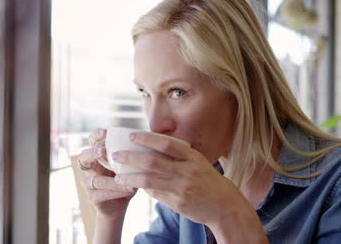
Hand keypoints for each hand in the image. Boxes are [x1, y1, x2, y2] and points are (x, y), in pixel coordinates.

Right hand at [78, 129, 136, 218]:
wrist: (118, 207)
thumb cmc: (125, 181)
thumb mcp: (128, 167)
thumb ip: (132, 156)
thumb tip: (149, 139)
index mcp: (98, 157)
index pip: (92, 142)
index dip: (96, 136)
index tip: (105, 132)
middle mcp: (90, 169)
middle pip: (84, 157)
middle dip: (92, 153)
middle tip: (103, 151)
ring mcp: (89, 184)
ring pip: (95, 180)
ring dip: (110, 179)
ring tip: (122, 177)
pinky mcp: (93, 198)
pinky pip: (103, 194)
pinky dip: (117, 191)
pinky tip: (130, 189)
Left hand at [111, 132, 256, 231]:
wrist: (224, 206)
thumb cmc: (208, 180)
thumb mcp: (197, 162)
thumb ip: (178, 156)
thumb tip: (151, 150)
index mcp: (192, 157)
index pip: (166, 144)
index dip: (147, 138)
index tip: (131, 135)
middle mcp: (186, 171)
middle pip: (152, 162)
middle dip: (130, 157)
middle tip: (116, 155)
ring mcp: (181, 188)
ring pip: (148, 181)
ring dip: (130, 177)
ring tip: (117, 176)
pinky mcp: (177, 202)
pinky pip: (154, 193)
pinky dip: (142, 188)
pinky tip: (133, 185)